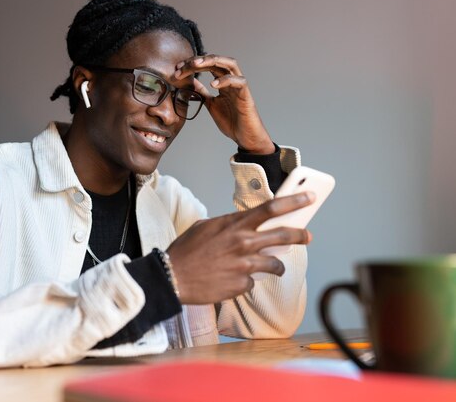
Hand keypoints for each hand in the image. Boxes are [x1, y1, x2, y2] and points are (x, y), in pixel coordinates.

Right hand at [166, 192, 313, 303]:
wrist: (173, 277)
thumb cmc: (186, 252)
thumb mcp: (204, 227)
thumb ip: (227, 225)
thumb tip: (241, 226)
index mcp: (234, 225)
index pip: (271, 208)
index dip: (294, 202)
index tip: (309, 197)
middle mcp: (243, 243)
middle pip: (284, 235)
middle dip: (301, 235)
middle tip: (308, 236)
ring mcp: (244, 265)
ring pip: (275, 264)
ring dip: (276, 265)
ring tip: (272, 267)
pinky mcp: (241, 284)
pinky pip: (253, 282)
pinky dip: (246, 280)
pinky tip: (232, 279)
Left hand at [174, 55, 274, 153]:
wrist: (245, 137)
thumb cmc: (232, 121)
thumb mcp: (211, 104)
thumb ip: (202, 92)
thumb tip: (190, 82)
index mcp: (223, 82)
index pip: (207, 65)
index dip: (192, 64)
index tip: (177, 69)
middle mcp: (232, 80)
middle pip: (216, 61)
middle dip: (198, 60)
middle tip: (182, 65)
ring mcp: (239, 86)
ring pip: (230, 64)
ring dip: (212, 62)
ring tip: (197, 65)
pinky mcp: (246, 95)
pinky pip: (239, 81)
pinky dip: (226, 80)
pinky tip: (214, 84)